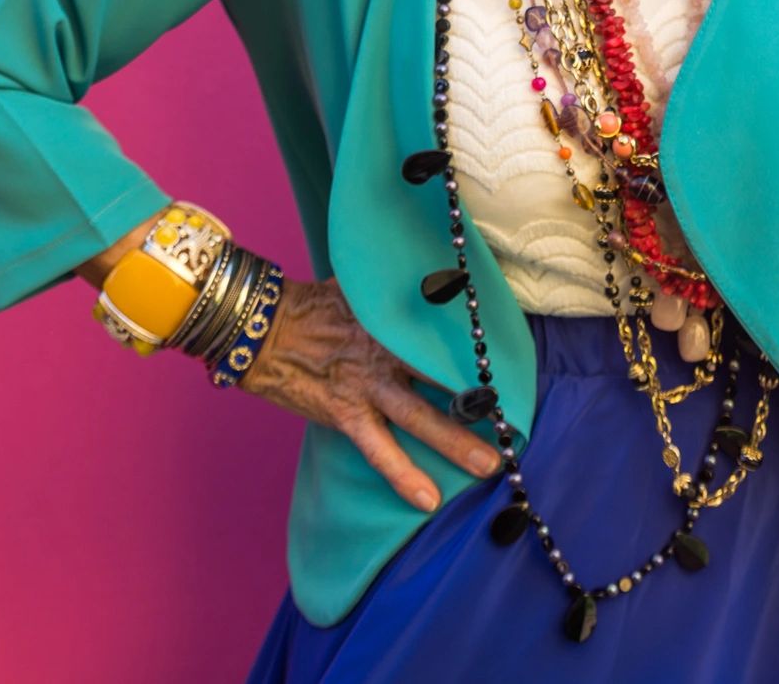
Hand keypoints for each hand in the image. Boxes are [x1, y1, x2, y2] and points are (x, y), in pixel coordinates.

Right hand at [239, 276, 503, 510]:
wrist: (262, 330)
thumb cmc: (315, 305)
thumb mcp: (362, 286)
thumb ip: (398, 290)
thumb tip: (438, 278)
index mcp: (395, 322)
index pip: (446, 336)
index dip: (479, 351)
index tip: (514, 364)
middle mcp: (388, 355)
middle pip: (442, 379)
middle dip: (480, 403)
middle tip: (516, 421)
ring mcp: (368, 388)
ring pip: (419, 418)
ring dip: (455, 443)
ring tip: (488, 466)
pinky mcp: (346, 414)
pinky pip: (379, 450)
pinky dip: (403, 475)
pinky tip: (427, 499)